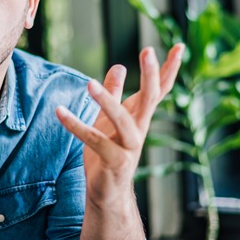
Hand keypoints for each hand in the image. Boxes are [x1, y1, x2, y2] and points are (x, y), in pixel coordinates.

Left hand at [56, 44, 183, 205]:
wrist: (107, 193)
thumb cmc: (108, 153)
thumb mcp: (108, 119)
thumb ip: (114, 94)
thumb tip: (119, 66)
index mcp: (140, 117)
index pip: (159, 89)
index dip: (169, 69)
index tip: (179, 46)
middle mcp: (139, 129)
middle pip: (150, 98)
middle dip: (151, 74)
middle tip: (148, 50)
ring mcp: (129, 147)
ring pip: (122, 120)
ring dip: (107, 101)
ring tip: (90, 83)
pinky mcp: (114, 161)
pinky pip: (94, 140)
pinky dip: (75, 125)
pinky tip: (60, 112)